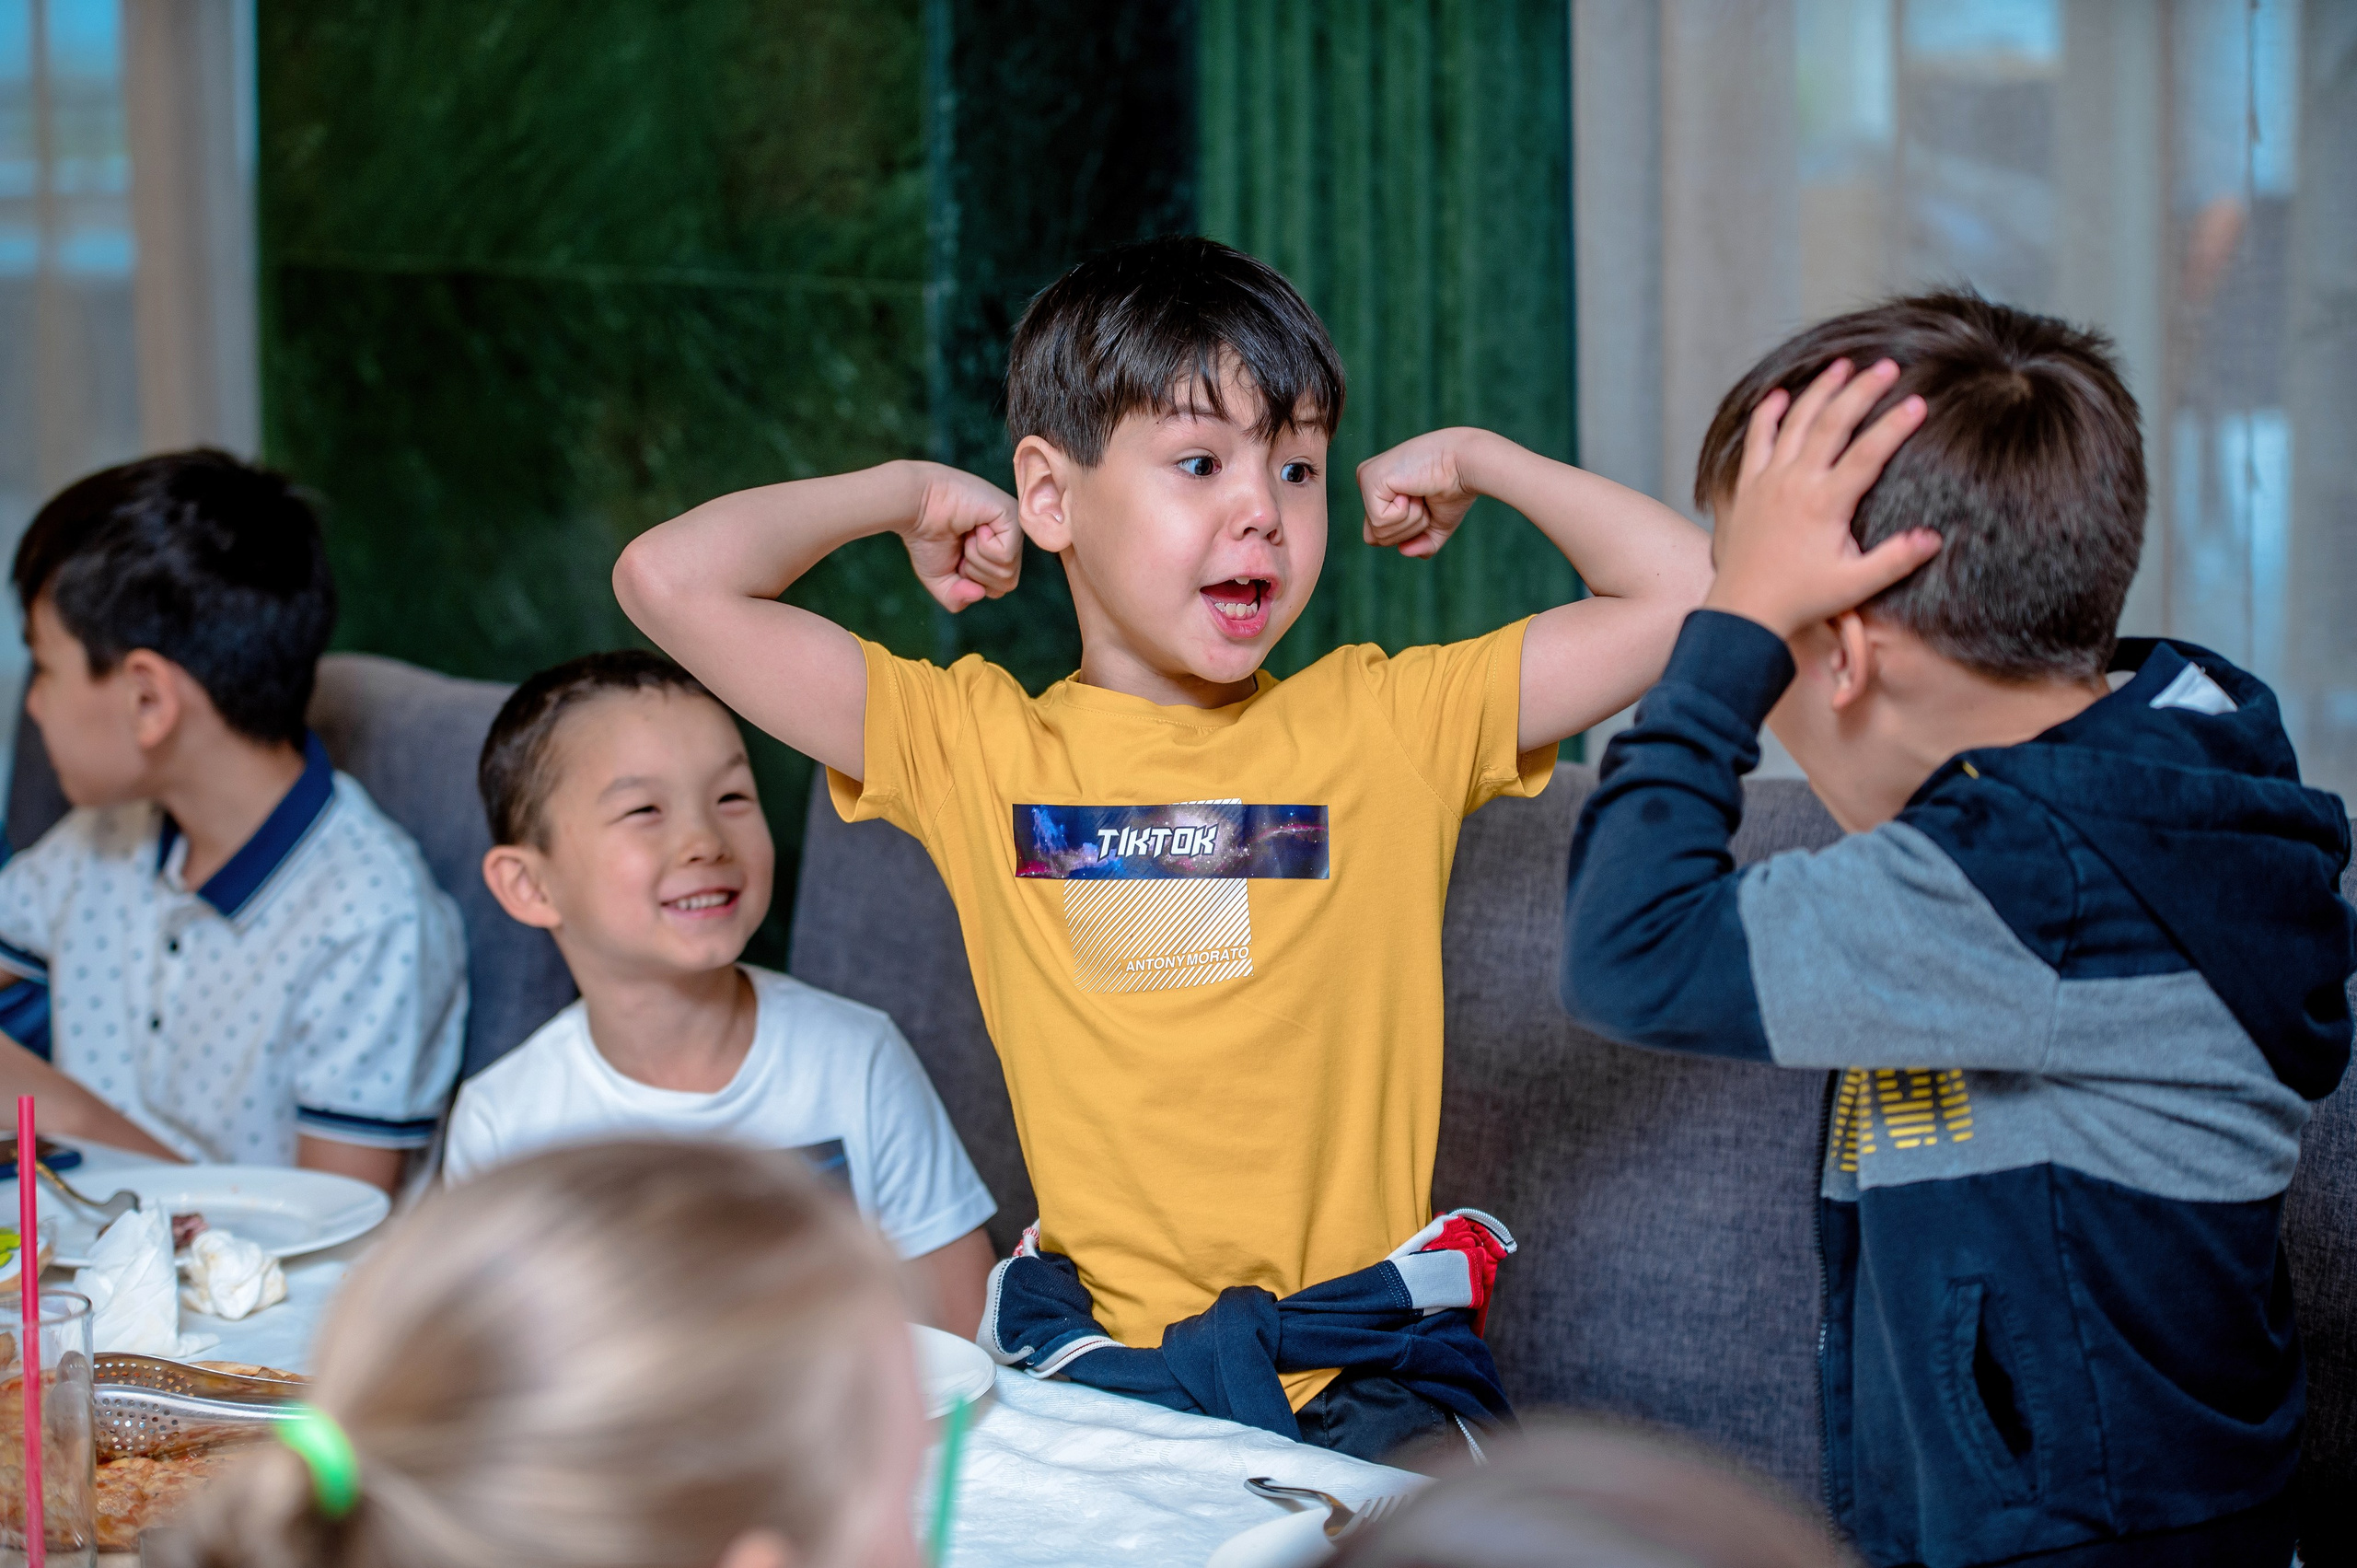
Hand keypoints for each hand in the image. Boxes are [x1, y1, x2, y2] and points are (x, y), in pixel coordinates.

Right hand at [903, 464, 1022, 611]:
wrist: (915, 508)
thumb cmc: (926, 538)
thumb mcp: (941, 581)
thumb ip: (958, 599)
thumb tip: (980, 594)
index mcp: (998, 552)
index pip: (1001, 588)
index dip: (973, 583)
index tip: (957, 559)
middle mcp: (1009, 539)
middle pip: (1008, 583)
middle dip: (976, 574)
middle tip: (961, 546)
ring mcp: (1013, 527)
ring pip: (1007, 571)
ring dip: (976, 558)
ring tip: (966, 534)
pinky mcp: (1011, 515)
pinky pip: (1006, 555)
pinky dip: (982, 547)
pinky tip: (974, 526)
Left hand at [1358, 429, 1488, 559]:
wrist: (1465, 466)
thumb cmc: (1454, 490)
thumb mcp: (1436, 525)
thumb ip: (1420, 543)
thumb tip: (1403, 551)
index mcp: (1378, 491)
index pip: (1377, 536)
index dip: (1406, 532)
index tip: (1424, 505)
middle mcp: (1367, 481)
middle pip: (1374, 538)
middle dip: (1407, 529)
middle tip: (1423, 499)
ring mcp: (1365, 478)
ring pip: (1378, 532)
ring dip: (1409, 519)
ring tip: (1419, 491)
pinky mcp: (1368, 478)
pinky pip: (1379, 520)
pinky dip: (1403, 512)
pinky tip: (1412, 488)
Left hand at [1704, 359, 1937, 638]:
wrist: (1743, 611)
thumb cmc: (1802, 599)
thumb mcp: (1855, 585)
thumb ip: (1896, 560)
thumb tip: (1934, 537)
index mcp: (1825, 504)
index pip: (1868, 453)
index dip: (1895, 425)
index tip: (1920, 402)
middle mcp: (1795, 483)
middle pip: (1832, 423)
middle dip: (1862, 390)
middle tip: (1889, 366)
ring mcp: (1768, 481)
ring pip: (1795, 422)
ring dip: (1820, 390)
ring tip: (1843, 365)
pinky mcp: (1748, 486)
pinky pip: (1757, 440)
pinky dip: (1768, 414)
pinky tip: (1780, 394)